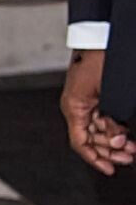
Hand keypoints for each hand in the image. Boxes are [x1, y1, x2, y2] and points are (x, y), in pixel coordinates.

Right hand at [60, 50, 132, 173]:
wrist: (100, 35)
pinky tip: (125, 130)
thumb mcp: (109, 94)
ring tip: (132, 146)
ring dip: (114, 139)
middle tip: (130, 157)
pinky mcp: (92, 94)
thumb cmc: (101, 58)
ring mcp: (84, 100)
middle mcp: (76, 106)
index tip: (110, 169)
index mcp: (74, 107)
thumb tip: (118, 139)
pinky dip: (113, 125)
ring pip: (98, 128)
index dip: (95, 158)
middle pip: (91, 138)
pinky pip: (101, 116)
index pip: (81, 142)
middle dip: (110, 150)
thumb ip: (112, 119)